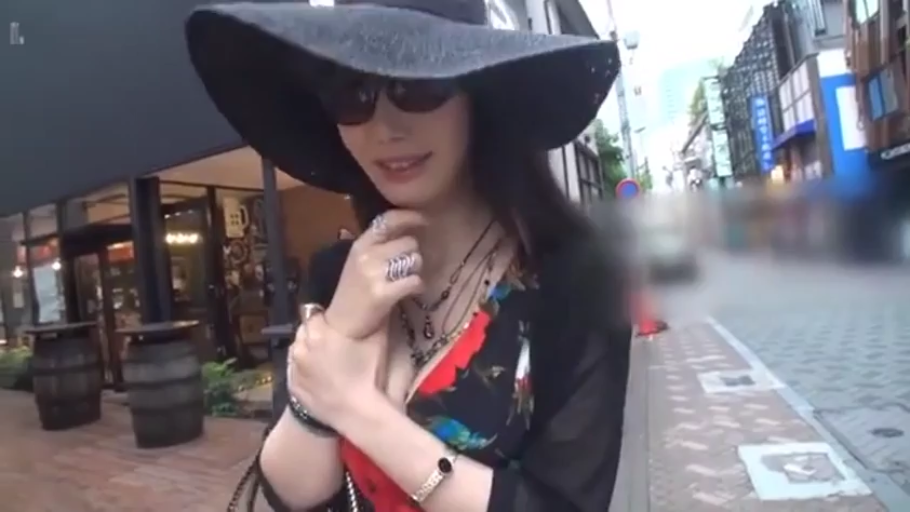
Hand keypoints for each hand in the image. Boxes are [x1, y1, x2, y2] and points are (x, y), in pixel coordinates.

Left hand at [287, 314, 385, 425]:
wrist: (357, 413)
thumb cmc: (367, 375)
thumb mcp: (377, 342)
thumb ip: (375, 320)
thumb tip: (375, 306)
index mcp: (317, 332)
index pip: (314, 314)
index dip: (326, 319)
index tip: (336, 326)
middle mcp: (300, 347)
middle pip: (304, 330)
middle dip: (316, 333)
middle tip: (333, 342)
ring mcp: (294, 368)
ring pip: (298, 349)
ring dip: (308, 350)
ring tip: (326, 360)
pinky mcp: (292, 386)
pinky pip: (295, 370)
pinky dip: (304, 369)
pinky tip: (319, 376)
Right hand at [324, 210, 426, 339]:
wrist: (342, 324)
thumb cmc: (354, 291)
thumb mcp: (359, 261)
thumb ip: (379, 244)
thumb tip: (406, 227)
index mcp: (361, 244)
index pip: (388, 220)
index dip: (410, 216)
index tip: (425, 219)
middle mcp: (367, 255)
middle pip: (409, 242)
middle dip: (414, 254)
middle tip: (407, 267)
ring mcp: (374, 274)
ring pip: (414, 260)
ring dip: (416, 270)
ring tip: (405, 281)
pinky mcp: (383, 294)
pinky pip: (415, 281)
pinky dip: (418, 286)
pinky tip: (411, 291)